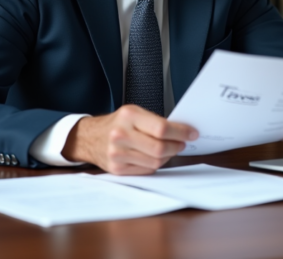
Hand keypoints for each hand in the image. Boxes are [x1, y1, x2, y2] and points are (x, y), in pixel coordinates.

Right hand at [62, 105, 197, 174]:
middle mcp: (121, 135)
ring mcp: (118, 154)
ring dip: (168, 156)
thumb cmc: (117, 123)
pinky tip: (156, 156)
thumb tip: (182, 130)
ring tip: (170, 149)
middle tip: (183, 143)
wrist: (89, 137)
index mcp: (128, 116)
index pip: (162, 128)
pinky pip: (146, 170)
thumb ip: (155, 121)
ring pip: (155, 161)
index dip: (181, 132)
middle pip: (160, 147)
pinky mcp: (117, 169)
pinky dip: (156, 164)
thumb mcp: (133, 113)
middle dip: (177, 146)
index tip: (192, 133)